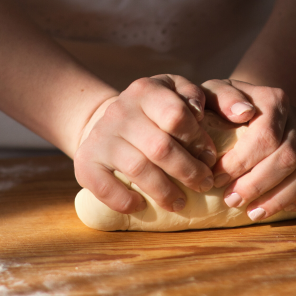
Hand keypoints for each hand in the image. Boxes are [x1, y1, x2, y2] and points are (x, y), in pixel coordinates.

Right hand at [74, 75, 217, 213]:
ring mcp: (101, 137)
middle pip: (160, 147)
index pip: (176, 115)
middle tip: (204, 184)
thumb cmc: (152, 111)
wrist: (105, 123)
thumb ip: (192, 94)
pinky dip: (125, 201)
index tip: (210, 158)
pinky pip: (105, 188)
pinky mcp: (85, 163)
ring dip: (164, 191)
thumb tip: (199, 111)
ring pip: (138, 169)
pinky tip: (141, 205)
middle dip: (189, 171)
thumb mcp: (173, 90)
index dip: (198, 140)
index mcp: (145, 91)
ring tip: (180, 203)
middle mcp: (120, 111)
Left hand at [202, 79, 295, 220]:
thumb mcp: (213, 93)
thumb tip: (243, 113)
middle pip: (288, 158)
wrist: (246, 105)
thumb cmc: (224, 106)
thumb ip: (223, 98)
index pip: (266, 136)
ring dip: (278, 198)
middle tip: (231, 200)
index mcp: (275, 99)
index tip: (217, 177)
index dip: (242, 162)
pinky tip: (277, 208)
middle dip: (257, 184)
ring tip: (252, 212)